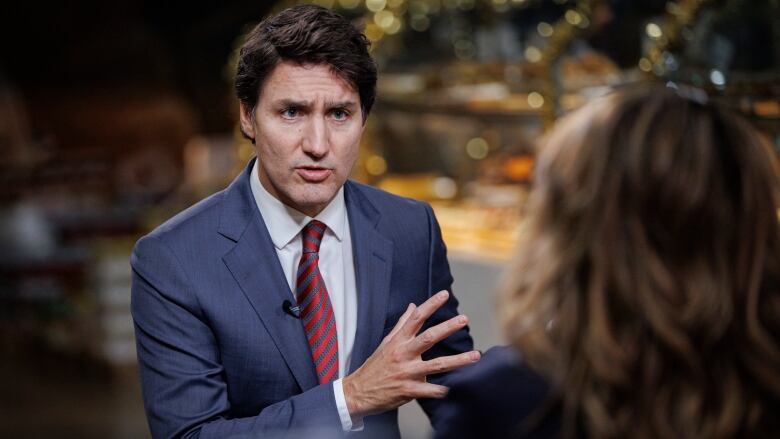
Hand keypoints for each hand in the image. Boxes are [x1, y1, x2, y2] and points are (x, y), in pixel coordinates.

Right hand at [342, 290, 480, 418]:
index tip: (444, 295)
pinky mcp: (407, 390)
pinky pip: (429, 390)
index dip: (430, 305)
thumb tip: (413, 305)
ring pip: (436, 365)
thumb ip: (402, 324)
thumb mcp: (386, 343)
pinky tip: (454, 389)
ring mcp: (406, 372)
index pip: (416, 318)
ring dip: (458, 361)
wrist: (358, 392)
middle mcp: (403, 354)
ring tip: (475, 355)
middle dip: (448, 327)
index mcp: (398, 341)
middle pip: (429, 337)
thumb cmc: (375, 366)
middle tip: (464, 319)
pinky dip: (441, 390)